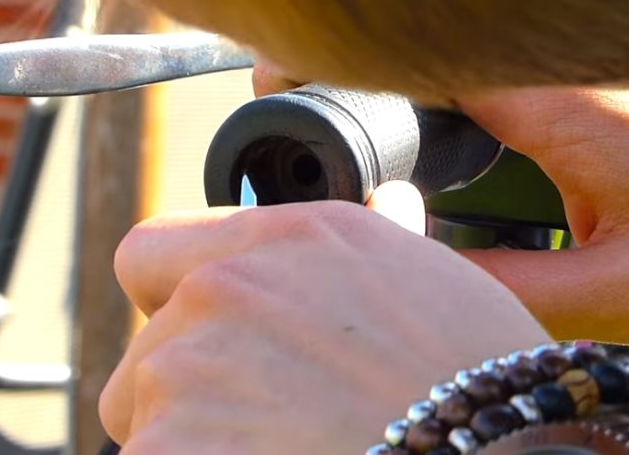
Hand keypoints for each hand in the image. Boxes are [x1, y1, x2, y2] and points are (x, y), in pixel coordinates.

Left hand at [102, 181, 550, 452]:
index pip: (151, 251)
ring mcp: (189, 372)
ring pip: (145, 418)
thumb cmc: (483, 390)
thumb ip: (378, 240)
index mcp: (289, 238)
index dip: (172, 299)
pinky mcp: (165, 451)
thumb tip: (391, 198)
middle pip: (150, 350)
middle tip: (278, 422)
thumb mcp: (436, 288)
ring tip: (291, 451)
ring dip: (195, 441)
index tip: (209, 339)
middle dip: (192, 389)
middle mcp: (227, 289)